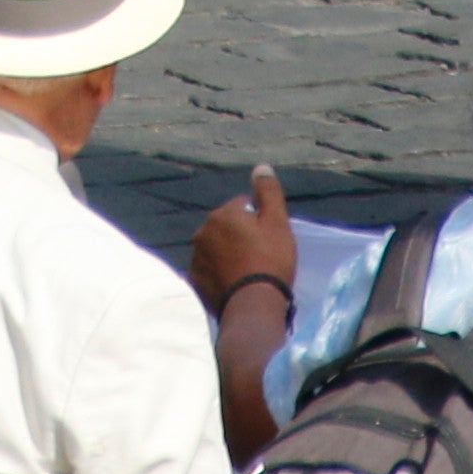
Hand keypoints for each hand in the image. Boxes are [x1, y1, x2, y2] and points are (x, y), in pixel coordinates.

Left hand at [189, 166, 297, 314]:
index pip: (242, 207)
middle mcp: (202, 232)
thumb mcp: (277, 223)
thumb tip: (261, 166)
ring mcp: (196, 258)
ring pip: (217, 249)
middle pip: (227, 228)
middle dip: (240, 237)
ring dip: (228, 255)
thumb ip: (268, 192)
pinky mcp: (195, 282)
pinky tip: (235, 285)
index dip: (258, 222)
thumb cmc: (269, 261)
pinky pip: (210, 270)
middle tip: (260, 257)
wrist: (253, 307)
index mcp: (221, 214)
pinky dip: (220, 274)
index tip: (269, 240)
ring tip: (248, 273)